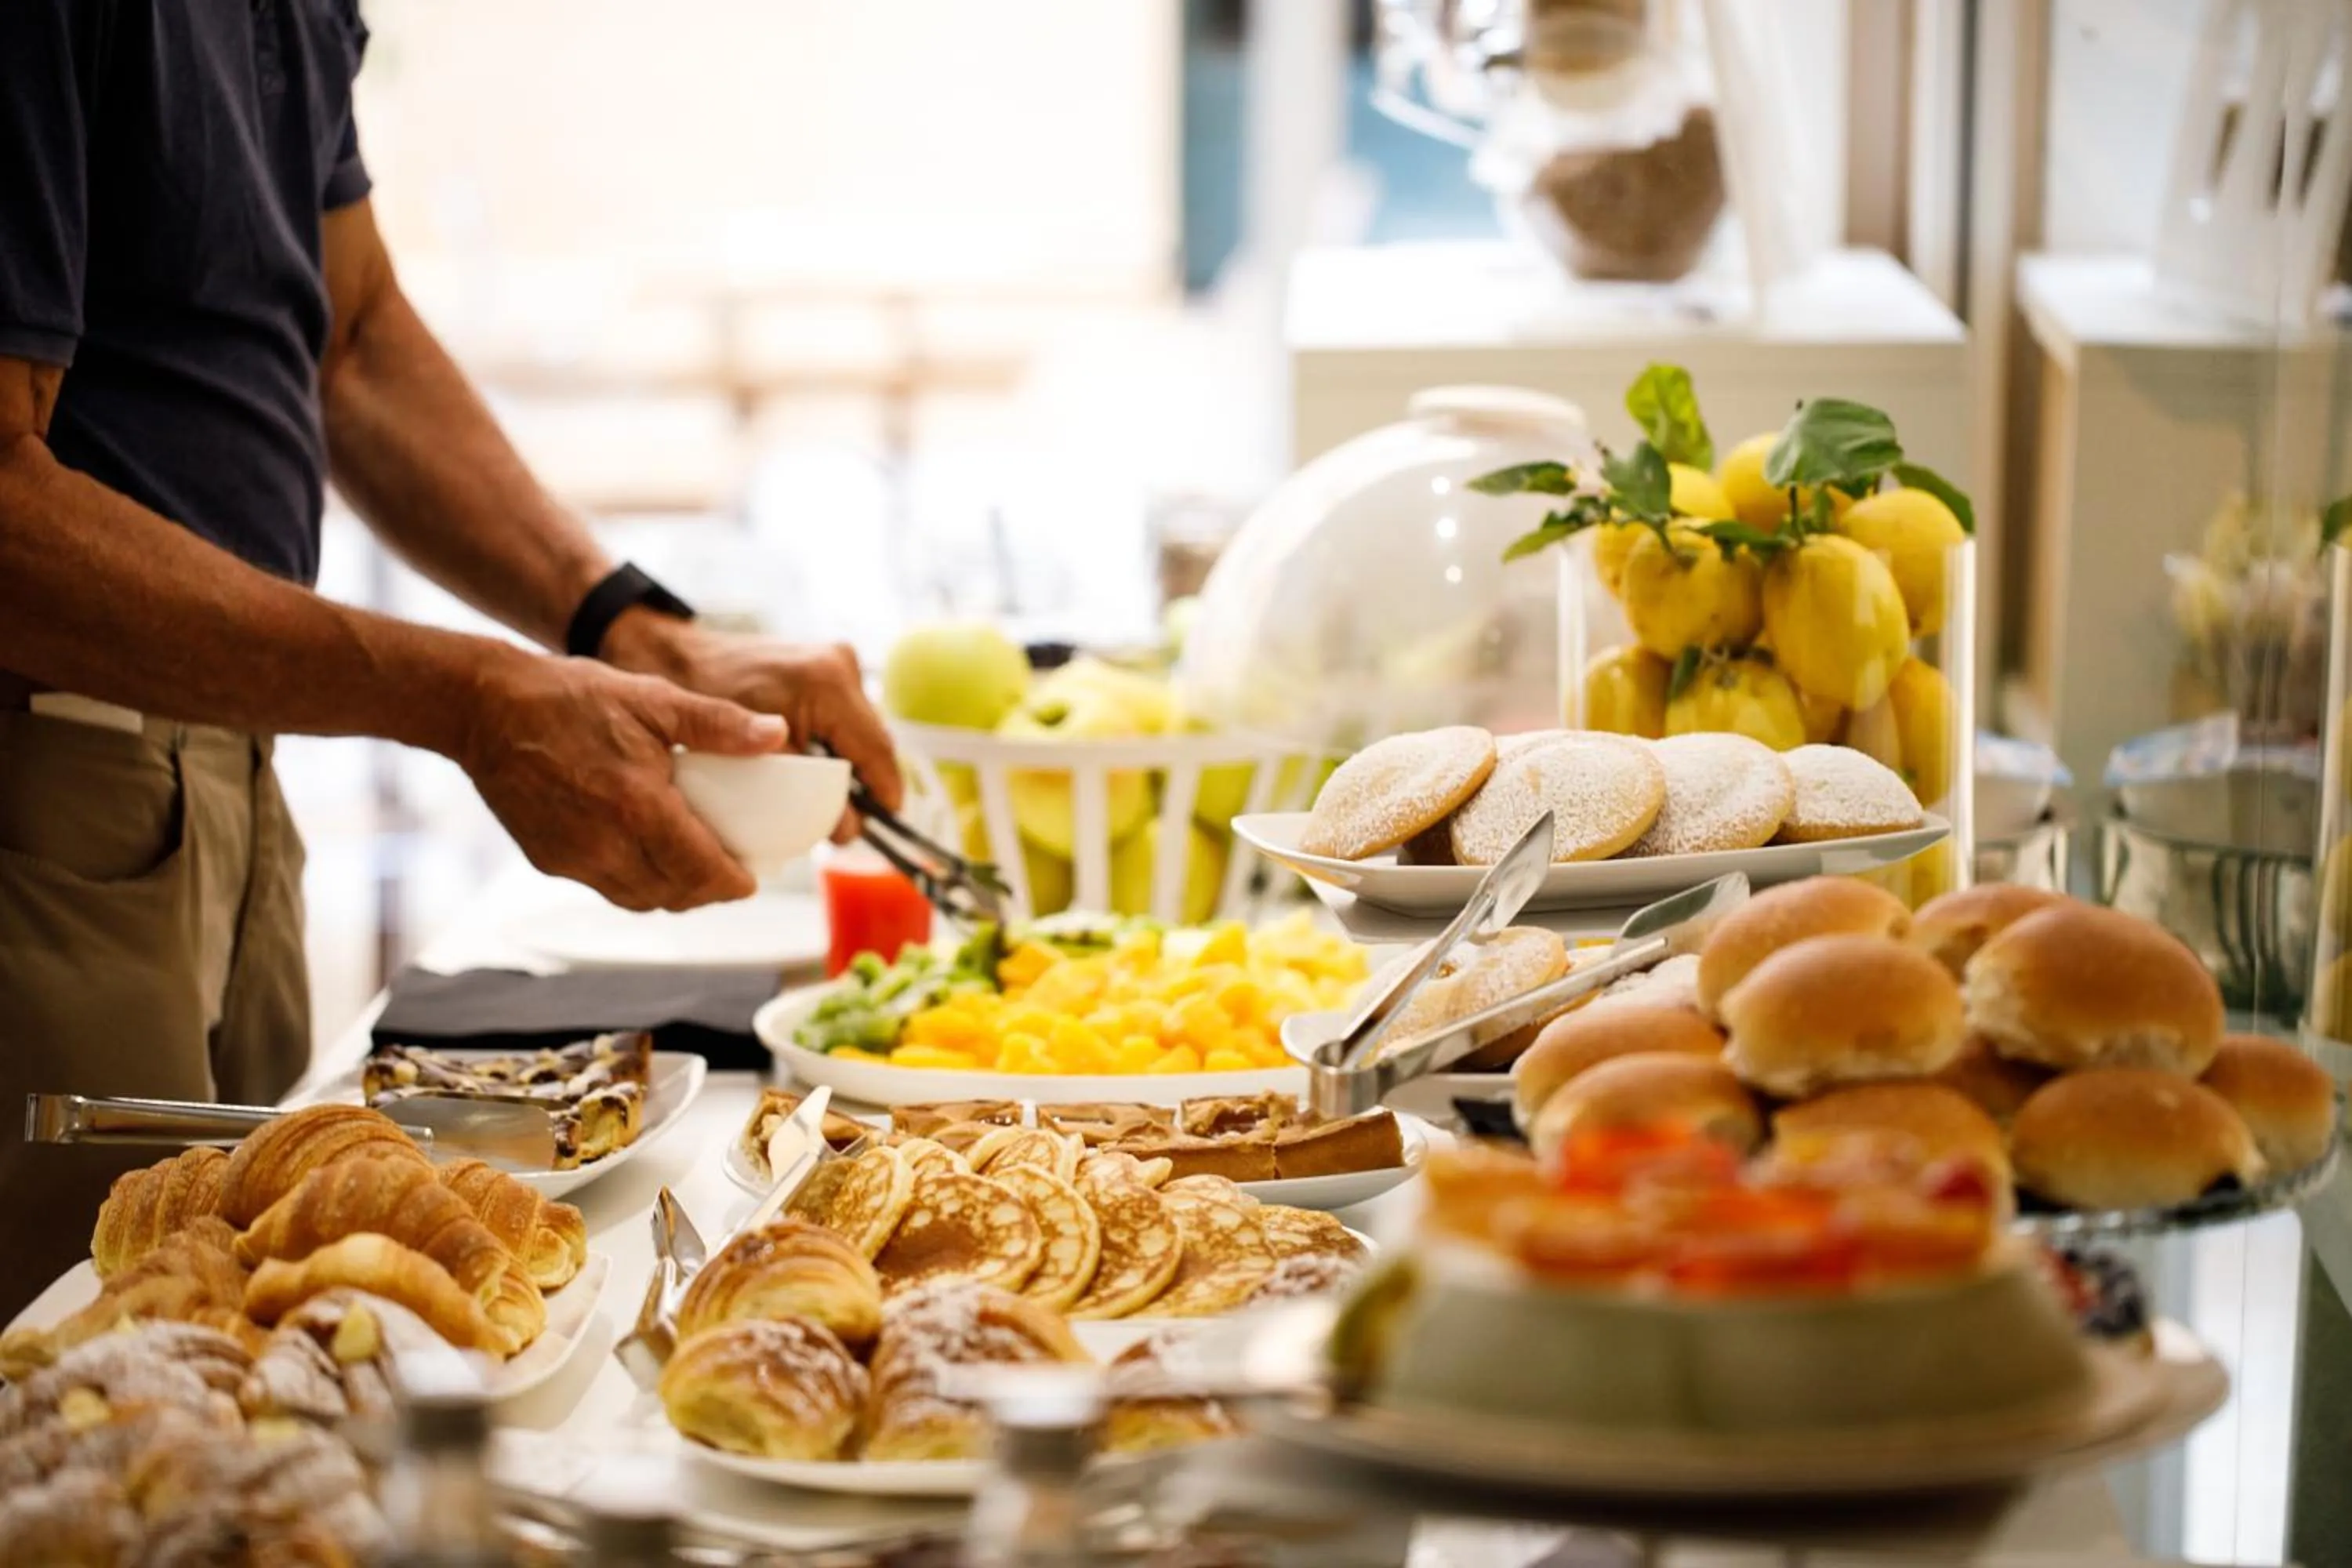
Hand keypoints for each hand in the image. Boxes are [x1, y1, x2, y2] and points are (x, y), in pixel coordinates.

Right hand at [453, 651, 784, 910]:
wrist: (486, 708)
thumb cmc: (570, 697)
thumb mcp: (655, 699)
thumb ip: (719, 724)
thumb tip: (777, 734)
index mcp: (639, 807)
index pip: (701, 872)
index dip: (733, 884)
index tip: (751, 879)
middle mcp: (605, 845)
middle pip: (674, 895)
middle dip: (707, 891)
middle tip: (728, 871)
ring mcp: (573, 859)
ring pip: (638, 899)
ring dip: (671, 892)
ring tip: (691, 867)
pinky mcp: (547, 861)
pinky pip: (604, 886)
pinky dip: (633, 881)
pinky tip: (644, 853)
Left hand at [602, 614, 903, 840]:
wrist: (673, 654)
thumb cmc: (703, 698)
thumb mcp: (755, 753)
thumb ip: (805, 789)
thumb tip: (847, 830)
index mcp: (829, 685)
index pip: (878, 749)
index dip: (887, 792)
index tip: (886, 823)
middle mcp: (840, 667)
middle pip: (873, 741)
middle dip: (865, 783)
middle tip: (846, 823)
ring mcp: (833, 662)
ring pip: (859, 730)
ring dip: (850, 765)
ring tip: (830, 802)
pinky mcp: (821, 667)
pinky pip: (842, 717)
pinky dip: (835, 746)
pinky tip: (815, 771)